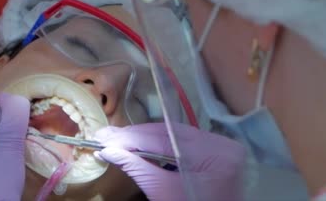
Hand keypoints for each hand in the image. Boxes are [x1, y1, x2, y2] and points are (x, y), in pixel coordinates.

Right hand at [94, 123, 245, 200]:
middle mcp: (221, 143)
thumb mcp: (163, 193)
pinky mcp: (215, 152)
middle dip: (136, 136)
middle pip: (170, 132)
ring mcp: (220, 147)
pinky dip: (161, 144)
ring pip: (175, 134)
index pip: (165, 138)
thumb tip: (107, 150)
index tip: (104, 137)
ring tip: (118, 139)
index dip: (132, 137)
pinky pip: (183, 142)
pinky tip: (140, 144)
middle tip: (106, 136)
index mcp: (214, 153)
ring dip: (145, 138)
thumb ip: (137, 168)